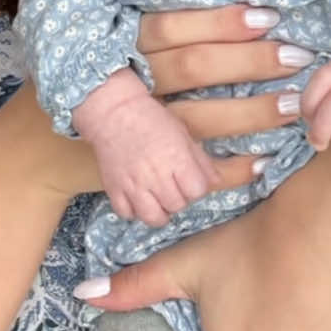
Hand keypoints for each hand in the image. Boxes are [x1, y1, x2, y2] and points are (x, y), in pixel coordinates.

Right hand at [19, 5, 306, 205]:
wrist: (39, 150)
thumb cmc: (87, 86)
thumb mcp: (108, 47)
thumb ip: (156, 32)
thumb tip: (229, 5)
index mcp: (116, 47)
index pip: (172, 28)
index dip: (220, 21)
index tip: (267, 14)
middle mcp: (127, 87)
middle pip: (194, 69)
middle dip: (250, 61)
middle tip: (299, 56)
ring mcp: (132, 133)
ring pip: (199, 120)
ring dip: (250, 114)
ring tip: (291, 106)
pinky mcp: (139, 174)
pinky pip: (191, 175)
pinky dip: (230, 170)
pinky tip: (263, 162)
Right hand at [75, 74, 218, 224]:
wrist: (114, 112)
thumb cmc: (151, 119)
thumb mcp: (182, 134)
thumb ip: (201, 160)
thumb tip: (216, 180)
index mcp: (177, 160)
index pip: (197, 192)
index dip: (196, 188)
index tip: (189, 180)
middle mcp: (156, 176)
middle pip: (177, 205)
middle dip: (179, 199)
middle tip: (172, 187)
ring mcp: (133, 185)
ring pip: (153, 218)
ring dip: (159, 212)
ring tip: (157, 201)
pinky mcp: (114, 188)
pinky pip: (127, 214)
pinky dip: (133, 211)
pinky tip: (136, 199)